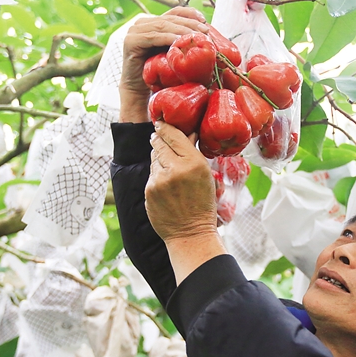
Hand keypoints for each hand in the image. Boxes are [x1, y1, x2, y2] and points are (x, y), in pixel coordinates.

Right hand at [120, 8, 208, 122]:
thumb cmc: (160, 74)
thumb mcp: (174, 54)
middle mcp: (142, 23)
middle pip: (169, 19)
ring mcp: (134, 31)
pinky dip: (168, 39)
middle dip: (189, 24)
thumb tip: (207, 32)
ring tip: (196, 37)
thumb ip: (182, 41)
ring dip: (182, 31)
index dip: (189, 13)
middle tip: (205, 31)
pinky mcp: (130, 41)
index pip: (173, 12)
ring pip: (163, 27)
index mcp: (152, 23)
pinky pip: (154, 37)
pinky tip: (180, 43)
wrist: (139, 91)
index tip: (205, 20)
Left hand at [145, 121, 225, 282]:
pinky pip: (151, 173)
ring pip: (154, 157)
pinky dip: (156, 174)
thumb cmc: (202, 206)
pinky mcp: (149, 190)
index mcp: (194, 163)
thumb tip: (188, 133)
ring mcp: (160, 179)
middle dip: (158, 139)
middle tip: (158, 135)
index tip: (161, 122)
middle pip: (159, 143)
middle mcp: (175, 168)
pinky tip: (165, 182)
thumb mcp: (206, 177)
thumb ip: (193, 154)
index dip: (165, 127)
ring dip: (158, 157)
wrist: (191, 234)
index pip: (174, 135)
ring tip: (168, 166)